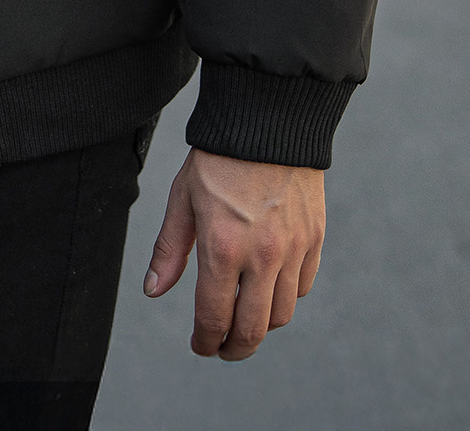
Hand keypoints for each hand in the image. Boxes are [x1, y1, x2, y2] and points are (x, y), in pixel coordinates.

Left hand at [143, 147, 324, 359]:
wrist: (267, 120)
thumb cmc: (218, 157)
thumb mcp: (183, 198)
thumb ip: (169, 249)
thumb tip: (154, 291)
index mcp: (223, 248)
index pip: (214, 318)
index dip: (204, 341)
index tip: (200, 345)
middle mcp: (262, 256)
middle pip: (252, 331)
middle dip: (233, 349)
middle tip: (223, 348)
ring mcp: (293, 249)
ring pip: (282, 315)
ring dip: (261, 327)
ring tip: (245, 320)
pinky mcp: (315, 239)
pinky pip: (302, 287)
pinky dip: (286, 297)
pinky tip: (269, 288)